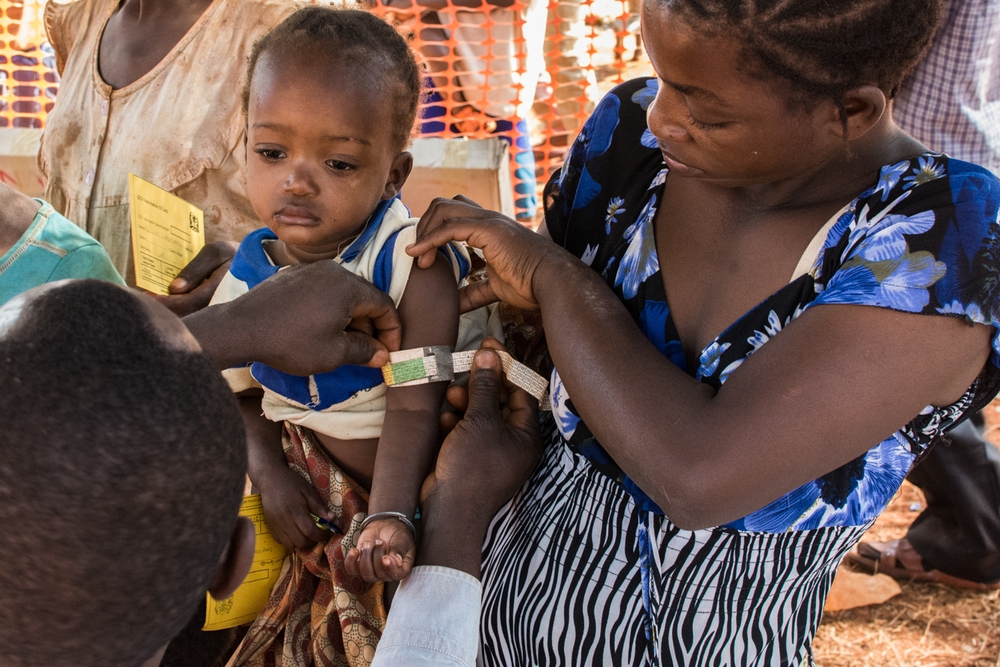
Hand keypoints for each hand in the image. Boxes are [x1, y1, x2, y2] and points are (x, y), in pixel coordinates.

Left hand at [149, 242, 235, 315]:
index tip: (147, 297)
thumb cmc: (236, 256)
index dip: (165, 302)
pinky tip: (174, 308)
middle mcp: (220, 306)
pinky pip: (199, 319)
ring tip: (157, 305)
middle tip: (148, 304)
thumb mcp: (216, 253)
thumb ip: (195, 269)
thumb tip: (174, 287)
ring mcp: (221, 314)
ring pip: (192, 320)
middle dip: (166, 311)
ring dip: (173, 314)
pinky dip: (183, 314)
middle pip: (187, 316)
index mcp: (219, 290)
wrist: (261, 266)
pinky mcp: (221, 317)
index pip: (186, 302)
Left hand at [185, 260, 402, 373]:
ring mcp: (310, 270)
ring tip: (345, 343)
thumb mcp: (334, 353)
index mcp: (349, 285)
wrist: (241, 328)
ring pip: (342, 294)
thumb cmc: (292, 341)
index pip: (384, 305)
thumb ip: (364, 351)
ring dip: (350, 318)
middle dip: (371, 326)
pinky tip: (320, 329)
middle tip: (369, 352)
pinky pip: (321, 291)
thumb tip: (383, 355)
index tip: (390, 352)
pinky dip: (329, 309)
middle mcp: (333, 270)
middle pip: (364, 297)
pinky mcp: (291, 276)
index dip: (392, 331)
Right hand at [257, 465, 334, 549]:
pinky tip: (295, 531)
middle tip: (318, 533)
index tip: (329, 532)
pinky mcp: (270, 528)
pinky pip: (281, 542)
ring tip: (307, 533)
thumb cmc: (291, 482)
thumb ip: (319, 506)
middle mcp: (285, 522)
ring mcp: (276, 526)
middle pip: (301, 543)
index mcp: (296, 512)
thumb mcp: (308, 491)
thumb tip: (333, 520)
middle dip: (313, 541)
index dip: (323, 536)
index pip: (311, 532)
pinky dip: (290, 541)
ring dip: (301, 543)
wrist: (269, 479)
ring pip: (290, 546)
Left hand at [345, 518, 415, 582]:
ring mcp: (372, 571)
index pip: (396, 575)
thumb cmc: (397, 536)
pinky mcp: (359, 565)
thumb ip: (399, 550)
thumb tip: (396, 562)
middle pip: (379, 575)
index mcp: (401, 568)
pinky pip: (352, 569)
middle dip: (377, 556)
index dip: (390, 568)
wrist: (386, 527)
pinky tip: (354, 551)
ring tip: (369, 543)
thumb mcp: (402, 540)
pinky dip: (351, 561)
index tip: (386, 558)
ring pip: (365, 573)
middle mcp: (386, 574)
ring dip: (365, 556)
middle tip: (380, 541)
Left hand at [406, 195, 566, 312]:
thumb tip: (454, 305)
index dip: (434, 231)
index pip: (454, 214)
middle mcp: (488, 219)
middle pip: (444, 205)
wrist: (553, 282)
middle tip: (419, 255)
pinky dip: (429, 240)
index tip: (424, 257)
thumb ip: (473, 292)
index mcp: (490, 229)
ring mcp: (488, 221)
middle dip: (425, 227)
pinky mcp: (488, 230)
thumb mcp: (494, 288)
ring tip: (419, 257)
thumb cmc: (531, 285)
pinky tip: (419, 254)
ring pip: (442, 209)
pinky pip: (449, 228)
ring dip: (425, 231)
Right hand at [420, 343, 542, 575]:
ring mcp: (490, 453)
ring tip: (452, 394)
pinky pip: (465, 433)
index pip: (521, 391)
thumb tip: (489, 355)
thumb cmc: (472, 466)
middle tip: (467, 363)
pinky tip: (444, 418)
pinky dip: (455, 423)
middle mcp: (513, 443)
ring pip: (480, 416)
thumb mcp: (480, 420)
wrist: (449, 513)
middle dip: (482, 384)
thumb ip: (484, 386)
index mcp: (527, 435)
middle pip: (500, 402)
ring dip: (466, 402)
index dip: (506, 367)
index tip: (488, 346)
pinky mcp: (469, 460)